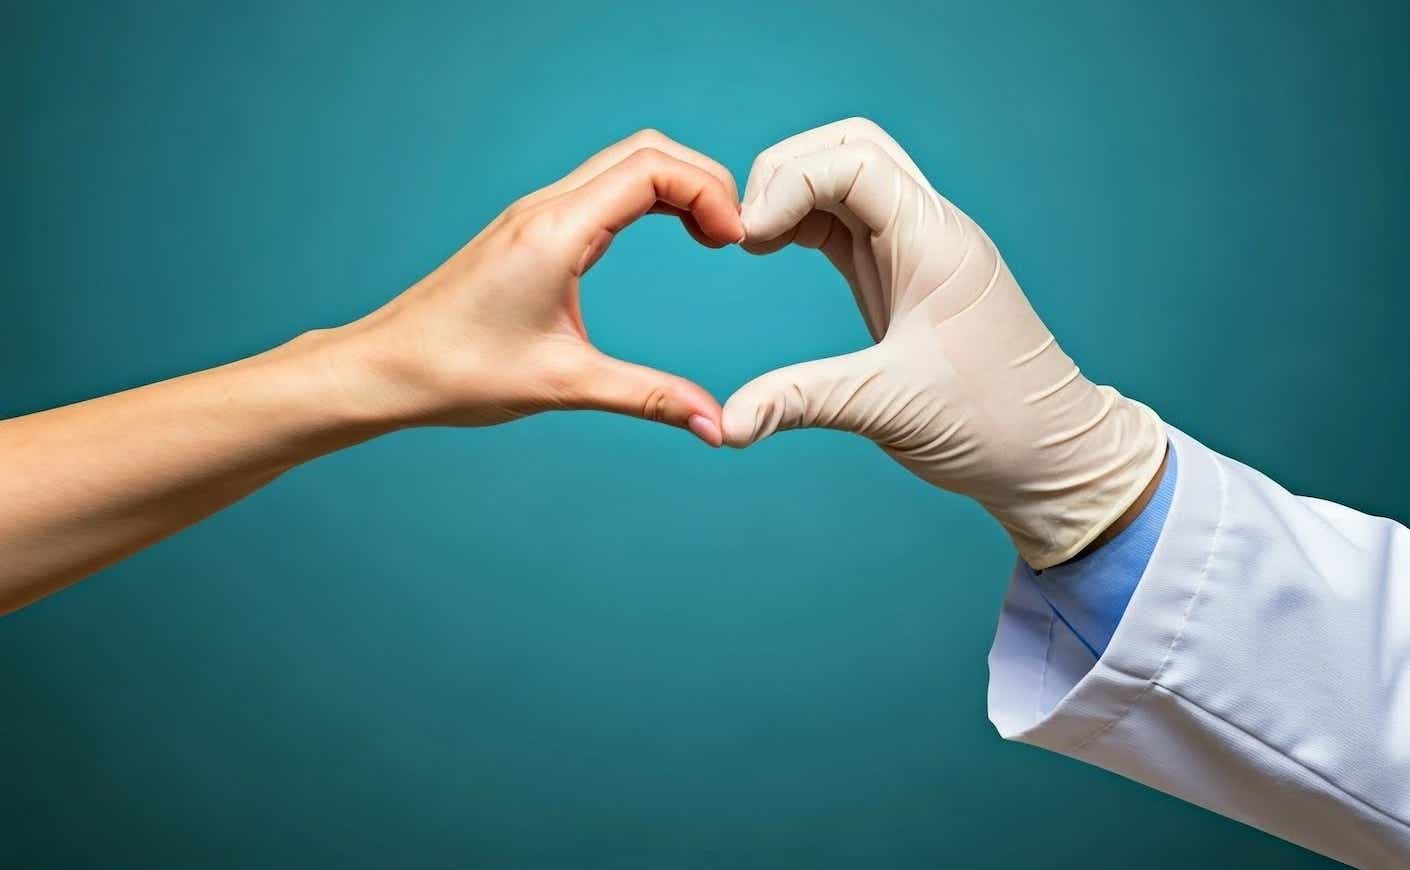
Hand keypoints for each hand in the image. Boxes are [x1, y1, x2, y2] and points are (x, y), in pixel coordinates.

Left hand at [322, 130, 743, 445]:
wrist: (384, 368)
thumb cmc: (457, 372)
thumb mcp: (565, 385)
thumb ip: (649, 397)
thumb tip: (716, 426)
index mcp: (556, 231)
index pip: (652, 169)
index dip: (708, 192)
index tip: (736, 242)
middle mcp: (546, 208)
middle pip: (645, 151)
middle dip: (702, 180)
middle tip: (734, 236)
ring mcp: (535, 214)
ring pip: (623, 164)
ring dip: (676, 187)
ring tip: (712, 236)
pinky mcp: (529, 230)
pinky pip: (602, 189)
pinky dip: (648, 198)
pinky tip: (666, 237)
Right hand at [722, 118, 1164, 566]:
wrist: (1050, 454)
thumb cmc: (992, 424)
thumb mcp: (888, 408)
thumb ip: (800, 401)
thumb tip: (724, 425)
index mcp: (934, 240)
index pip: (853, 161)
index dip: (788, 182)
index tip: (746, 239)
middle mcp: (928, 228)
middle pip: (849, 146)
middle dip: (786, 172)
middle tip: (744, 233)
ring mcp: (916, 248)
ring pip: (846, 177)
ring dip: (792, 195)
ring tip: (751, 244)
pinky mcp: (902, 273)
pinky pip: (847, 219)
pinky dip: (803, 222)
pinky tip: (772, 252)